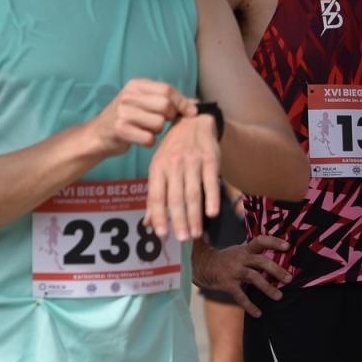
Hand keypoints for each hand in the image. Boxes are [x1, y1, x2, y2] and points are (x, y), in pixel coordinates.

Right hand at [87, 78, 194, 156]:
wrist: (98, 134)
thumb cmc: (126, 118)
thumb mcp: (144, 103)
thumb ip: (168, 100)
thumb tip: (196, 103)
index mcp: (135, 85)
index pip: (167, 90)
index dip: (182, 102)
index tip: (191, 112)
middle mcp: (127, 96)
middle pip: (165, 105)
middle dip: (169, 117)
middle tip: (162, 122)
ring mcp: (122, 112)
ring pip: (158, 123)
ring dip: (157, 131)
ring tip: (146, 129)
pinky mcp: (119, 129)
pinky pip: (148, 138)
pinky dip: (148, 141)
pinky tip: (140, 138)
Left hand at [145, 112, 219, 241]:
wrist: (193, 122)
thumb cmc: (172, 151)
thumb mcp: (158, 169)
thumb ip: (155, 197)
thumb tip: (148, 223)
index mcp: (157, 169)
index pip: (155, 196)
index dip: (158, 216)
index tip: (161, 234)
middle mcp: (172, 166)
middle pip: (175, 198)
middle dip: (178, 221)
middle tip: (183, 239)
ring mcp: (192, 163)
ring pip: (193, 194)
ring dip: (195, 216)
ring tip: (196, 233)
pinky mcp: (210, 160)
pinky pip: (211, 182)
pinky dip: (212, 198)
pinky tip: (212, 213)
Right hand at [192, 235, 291, 314]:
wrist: (200, 267)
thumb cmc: (223, 259)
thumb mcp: (236, 249)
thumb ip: (249, 246)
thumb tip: (251, 239)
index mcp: (244, 250)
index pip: (260, 241)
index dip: (273, 242)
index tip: (287, 246)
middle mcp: (240, 259)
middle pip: (260, 261)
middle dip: (276, 269)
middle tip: (289, 278)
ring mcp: (233, 272)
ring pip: (254, 278)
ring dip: (267, 288)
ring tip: (279, 296)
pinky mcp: (227, 284)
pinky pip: (240, 296)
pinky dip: (249, 306)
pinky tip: (258, 313)